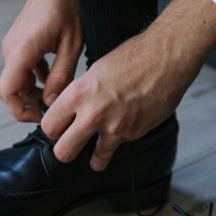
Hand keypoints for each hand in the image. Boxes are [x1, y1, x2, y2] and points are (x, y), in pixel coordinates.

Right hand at [0, 0, 82, 121]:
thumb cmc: (66, 6)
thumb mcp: (71, 45)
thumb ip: (60, 77)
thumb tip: (50, 103)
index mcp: (21, 51)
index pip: (7, 92)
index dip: (20, 111)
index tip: (39, 116)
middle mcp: (11, 49)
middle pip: (11, 89)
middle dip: (30, 103)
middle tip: (53, 107)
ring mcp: (12, 45)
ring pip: (17, 79)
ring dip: (34, 90)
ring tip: (57, 91)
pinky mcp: (18, 42)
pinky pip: (21, 68)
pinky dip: (34, 77)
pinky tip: (53, 75)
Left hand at [41, 0, 215, 168]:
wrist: (166, 59)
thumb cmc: (133, 57)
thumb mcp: (95, 70)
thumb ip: (80, 93)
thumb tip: (69, 108)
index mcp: (78, 94)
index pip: (49, 125)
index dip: (51, 127)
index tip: (56, 127)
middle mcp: (93, 114)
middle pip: (63, 151)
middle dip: (64, 150)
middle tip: (68, 145)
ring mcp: (114, 127)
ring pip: (94, 158)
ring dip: (93, 158)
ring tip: (93, 158)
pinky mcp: (133, 134)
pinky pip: (118, 146)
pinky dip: (119, 142)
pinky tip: (121, 133)